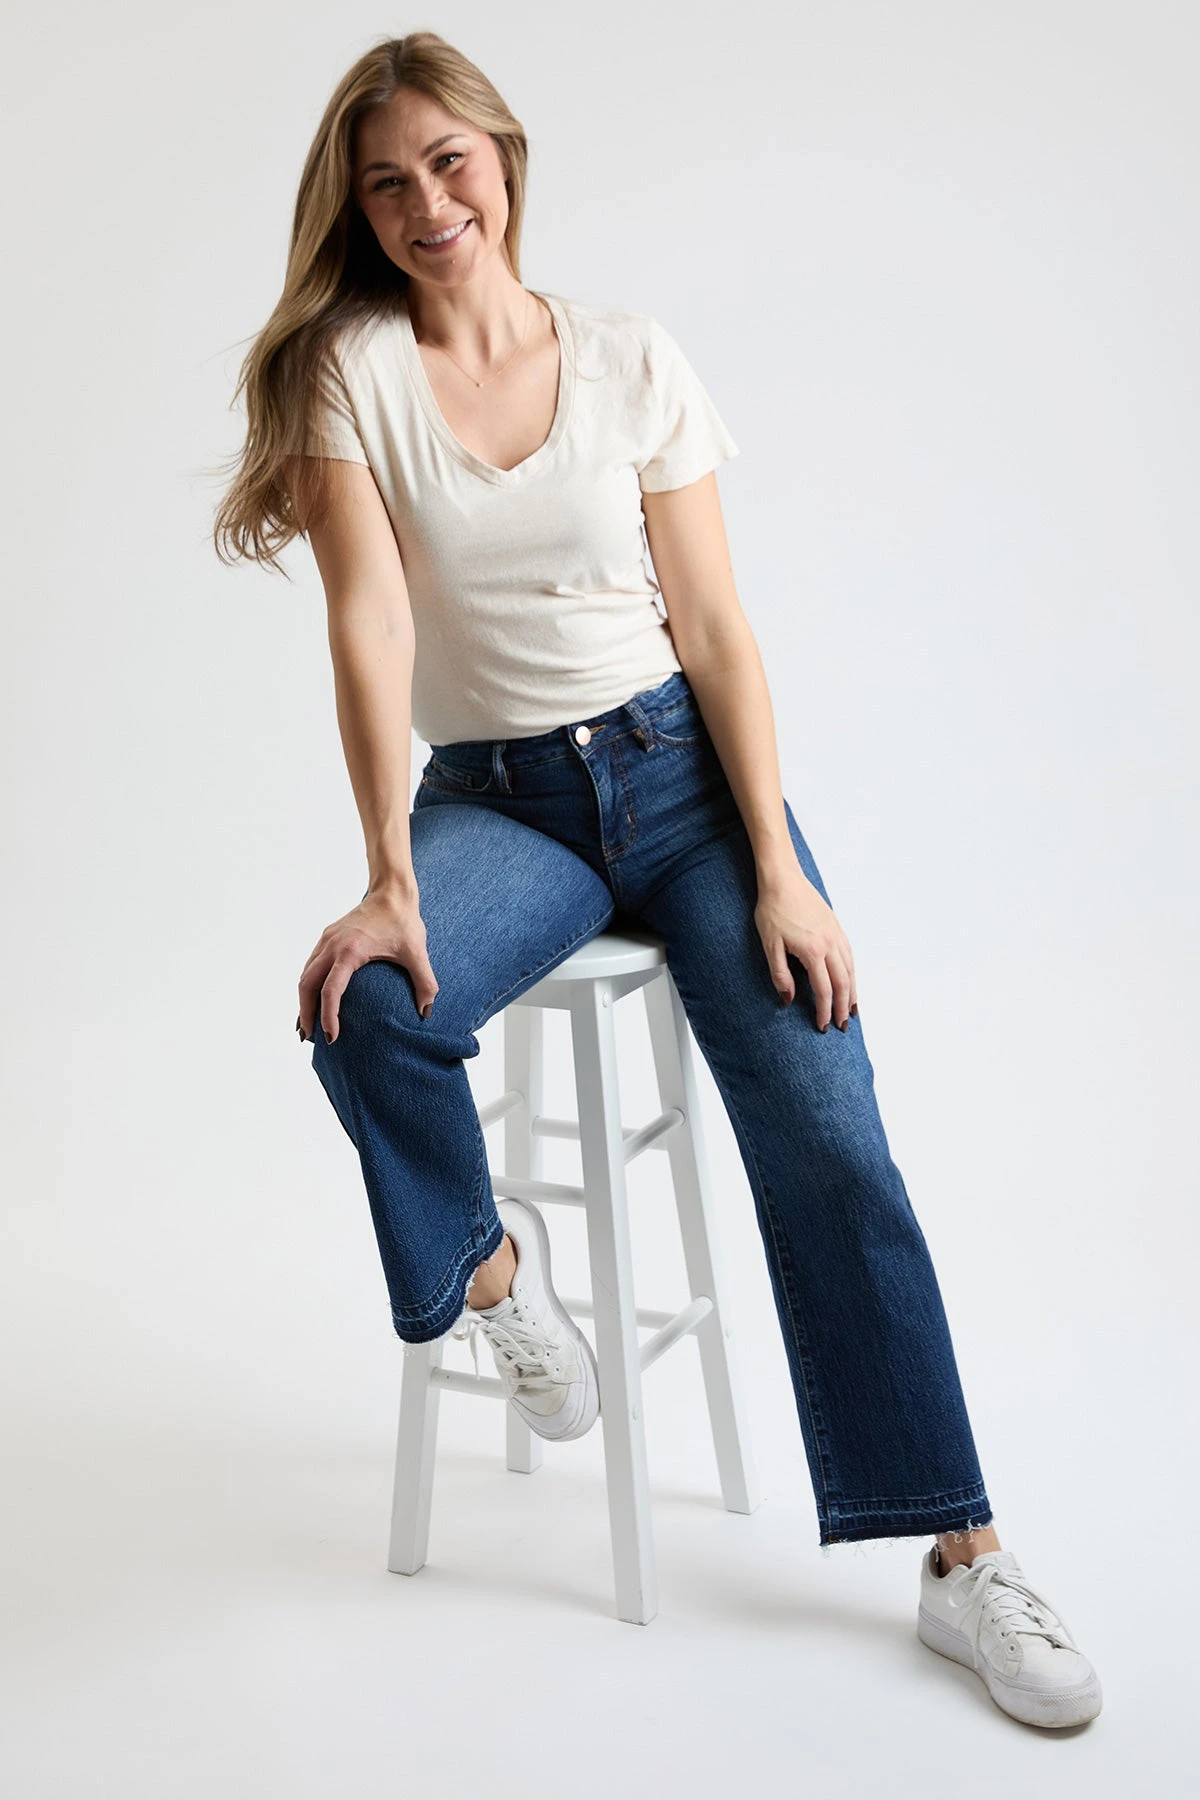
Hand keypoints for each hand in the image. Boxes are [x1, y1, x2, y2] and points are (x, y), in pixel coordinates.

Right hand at [296, 889, 437, 1044]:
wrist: (391, 892)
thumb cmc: (403, 921)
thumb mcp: (417, 953)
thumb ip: (425, 983)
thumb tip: (426, 1012)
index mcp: (351, 951)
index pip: (331, 990)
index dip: (328, 1016)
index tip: (332, 1036)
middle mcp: (333, 945)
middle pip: (307, 984)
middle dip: (306, 1013)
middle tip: (309, 1037)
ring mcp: (327, 940)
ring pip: (305, 975)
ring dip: (303, 1000)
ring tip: (307, 1024)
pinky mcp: (328, 937)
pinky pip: (310, 965)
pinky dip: (308, 985)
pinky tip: (313, 999)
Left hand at [755, 867, 857, 1032]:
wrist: (783, 879)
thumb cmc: (773, 910)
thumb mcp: (770, 945)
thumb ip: (780, 975)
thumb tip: (788, 1000)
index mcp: (814, 952)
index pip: (824, 990)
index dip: (824, 1011)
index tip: (823, 1026)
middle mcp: (831, 944)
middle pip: (843, 983)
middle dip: (843, 1007)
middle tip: (843, 1026)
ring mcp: (836, 934)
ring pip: (851, 969)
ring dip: (853, 992)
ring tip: (852, 1009)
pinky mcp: (836, 927)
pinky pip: (850, 955)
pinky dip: (853, 972)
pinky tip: (850, 980)